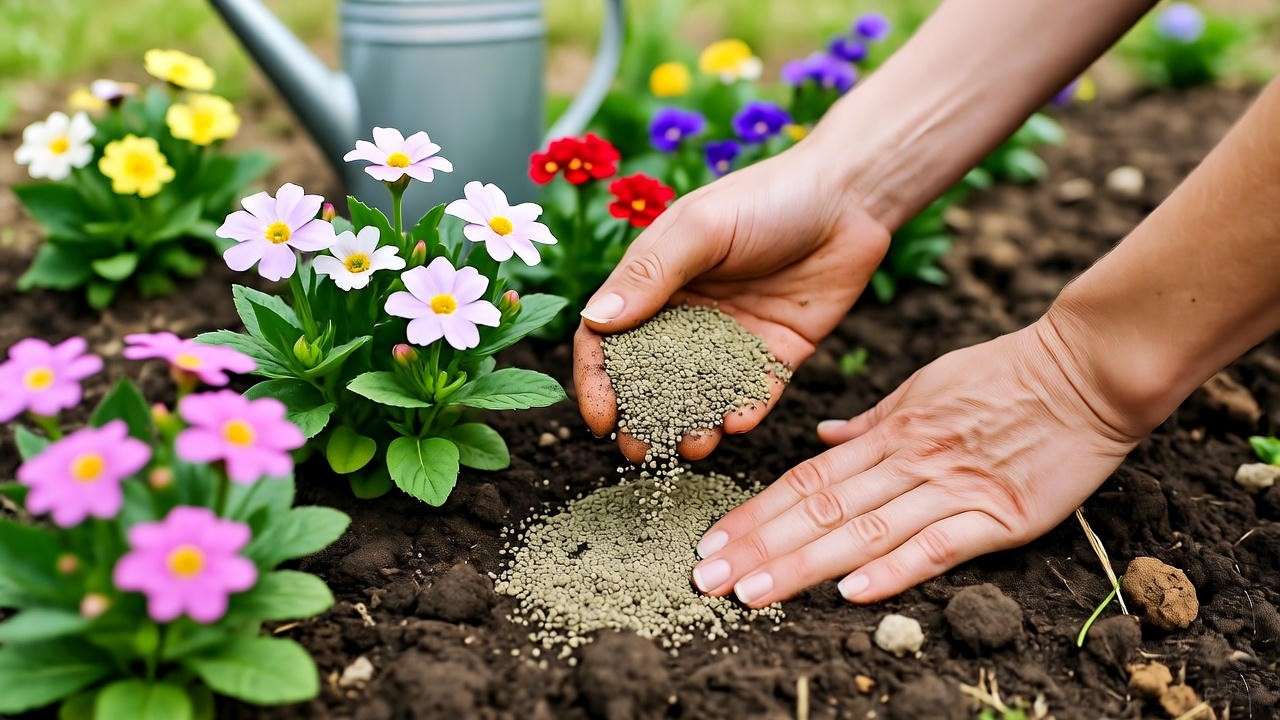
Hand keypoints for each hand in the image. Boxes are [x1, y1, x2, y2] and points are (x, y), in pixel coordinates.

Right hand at [573, 144, 890, 461]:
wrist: (849, 197)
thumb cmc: (766, 197)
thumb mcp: (701, 228)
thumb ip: (650, 276)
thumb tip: (595, 323)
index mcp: (654, 283)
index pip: (607, 339)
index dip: (597, 380)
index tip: (601, 419)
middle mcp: (686, 315)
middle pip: (649, 378)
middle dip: (642, 419)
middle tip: (641, 452)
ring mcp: (731, 338)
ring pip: (701, 395)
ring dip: (693, 424)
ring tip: (694, 446)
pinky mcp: (776, 354)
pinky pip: (755, 393)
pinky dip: (745, 412)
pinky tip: (739, 423)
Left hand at [691, 312, 1146, 605]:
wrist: (1089, 368)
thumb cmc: (1007, 375)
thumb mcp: (926, 384)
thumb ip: (871, 421)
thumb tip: (822, 438)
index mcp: (890, 432)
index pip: (806, 478)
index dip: (755, 512)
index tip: (712, 541)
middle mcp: (909, 460)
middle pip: (819, 508)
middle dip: (758, 546)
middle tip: (706, 579)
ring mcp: (953, 486)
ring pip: (864, 529)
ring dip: (803, 564)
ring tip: (751, 593)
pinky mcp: (1002, 514)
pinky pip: (940, 544)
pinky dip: (895, 568)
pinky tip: (852, 592)